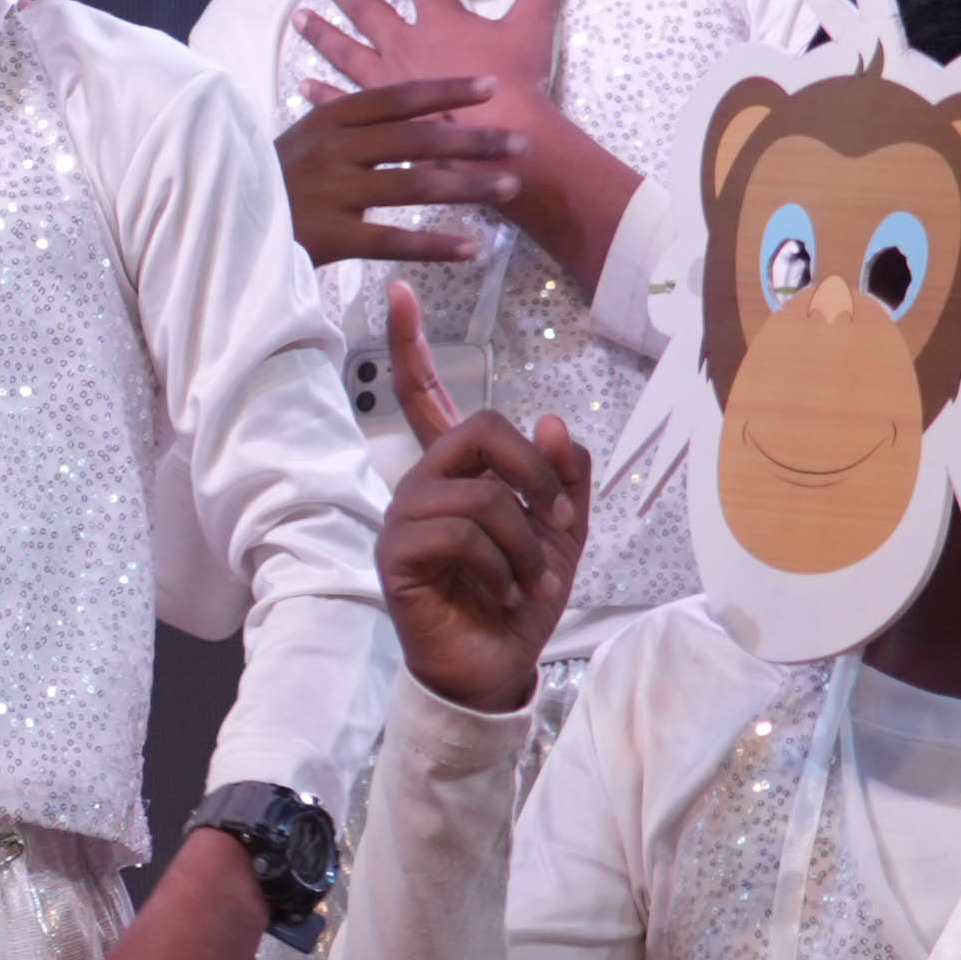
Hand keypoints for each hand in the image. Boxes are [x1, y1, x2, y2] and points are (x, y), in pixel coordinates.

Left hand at [284, 0, 628, 280]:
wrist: (497, 144)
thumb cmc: (516, 85)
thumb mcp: (535, 22)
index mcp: (439, 20)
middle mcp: (403, 46)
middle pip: (368, 10)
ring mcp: (385, 84)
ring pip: (346, 53)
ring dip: (322, 34)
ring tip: (298, 18)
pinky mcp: (377, 121)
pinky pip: (342, 103)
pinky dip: (321, 94)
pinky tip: (302, 87)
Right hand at [371, 293, 590, 714]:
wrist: (498, 667)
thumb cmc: (521, 598)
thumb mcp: (562, 532)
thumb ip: (564, 475)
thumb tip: (549, 420)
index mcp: (457, 471)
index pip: (424, 394)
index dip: (409, 344)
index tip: (395, 292)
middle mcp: (422, 483)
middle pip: (480, 427)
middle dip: (537, 472)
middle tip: (561, 517)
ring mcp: (405, 517)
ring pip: (483, 490)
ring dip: (527, 539)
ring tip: (531, 578)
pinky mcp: (398, 553)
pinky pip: (463, 530)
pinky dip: (504, 564)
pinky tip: (503, 593)